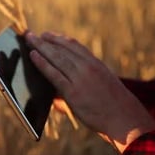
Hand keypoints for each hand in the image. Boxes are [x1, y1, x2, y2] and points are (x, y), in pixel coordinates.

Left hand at [25, 31, 154, 152]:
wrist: (126, 120)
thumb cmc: (114, 109)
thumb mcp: (102, 88)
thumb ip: (81, 86)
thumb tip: (58, 94)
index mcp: (97, 64)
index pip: (75, 46)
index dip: (59, 39)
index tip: (48, 34)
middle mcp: (89, 67)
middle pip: (62, 49)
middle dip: (45, 40)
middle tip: (30, 34)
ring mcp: (80, 79)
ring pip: (56, 57)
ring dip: (40, 47)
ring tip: (28, 40)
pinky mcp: (73, 92)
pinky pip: (54, 74)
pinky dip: (42, 63)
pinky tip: (33, 56)